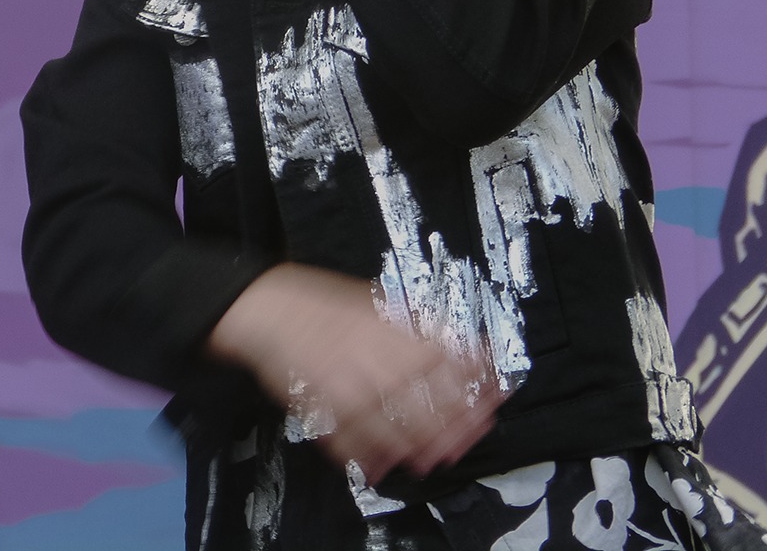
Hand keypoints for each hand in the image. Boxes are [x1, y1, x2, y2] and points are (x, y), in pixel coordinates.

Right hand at [207, 264, 500, 483]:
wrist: (272, 309)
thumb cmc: (326, 304)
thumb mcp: (379, 302)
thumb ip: (417, 326)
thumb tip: (462, 344)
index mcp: (391, 330)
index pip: (446, 361)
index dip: (474, 383)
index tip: (494, 396)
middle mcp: (374, 361)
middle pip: (426, 403)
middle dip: (454, 426)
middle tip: (470, 438)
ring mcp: (348, 388)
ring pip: (394, 430)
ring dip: (419, 448)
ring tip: (433, 458)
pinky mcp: (323, 409)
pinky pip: (352, 443)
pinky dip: (371, 458)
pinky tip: (385, 464)